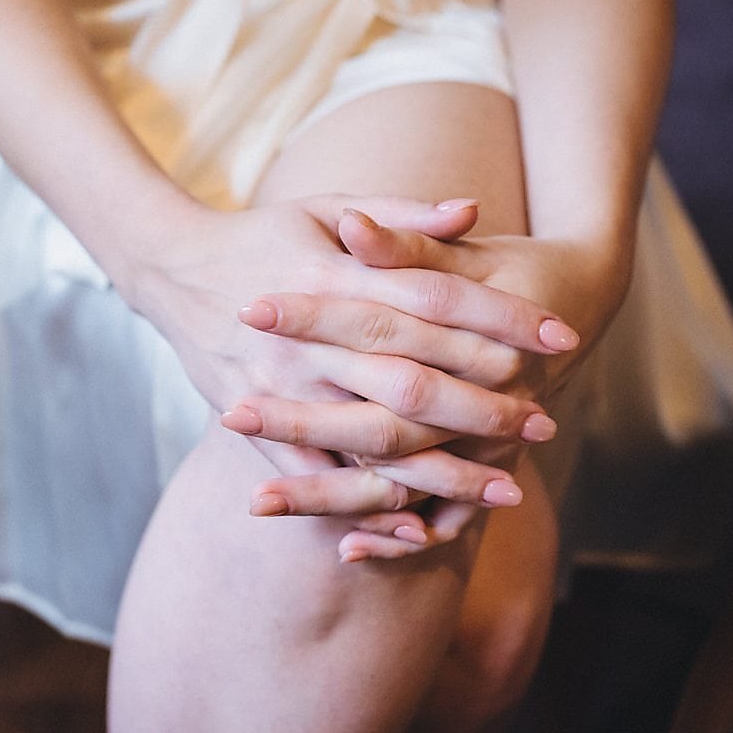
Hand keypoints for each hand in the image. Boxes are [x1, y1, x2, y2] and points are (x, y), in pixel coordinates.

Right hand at [127, 196, 579, 532]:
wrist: (171, 269)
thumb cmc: (262, 236)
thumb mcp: (327, 208)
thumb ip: (400, 218)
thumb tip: (473, 211)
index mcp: (332, 276)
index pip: (432, 300)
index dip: (500, 319)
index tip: (561, 336)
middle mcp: (307, 336)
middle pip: (411, 378)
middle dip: (485, 406)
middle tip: (545, 422)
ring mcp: (277, 386)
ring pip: (372, 437)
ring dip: (444, 469)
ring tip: (507, 488)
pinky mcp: (252, 422)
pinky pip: (316, 473)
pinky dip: (367, 503)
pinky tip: (420, 523)